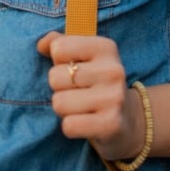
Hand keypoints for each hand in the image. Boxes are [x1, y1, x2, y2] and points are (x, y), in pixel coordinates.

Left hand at [37, 31, 144, 161]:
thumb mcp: (83, 56)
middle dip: (59, 88)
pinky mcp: (111, 124)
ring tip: (81, 107)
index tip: (74, 68)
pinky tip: (85, 122)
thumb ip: (60, 43)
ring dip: (64, 109)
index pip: (58, 48)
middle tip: (77, 92)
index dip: (58, 61)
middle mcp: (112, 70)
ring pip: (59, 103)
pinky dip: (71, 127)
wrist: (128, 118)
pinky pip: (69, 126)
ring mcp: (114, 97)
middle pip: (55, 77)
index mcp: (105, 47)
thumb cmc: (95, 81)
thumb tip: (41, 45)